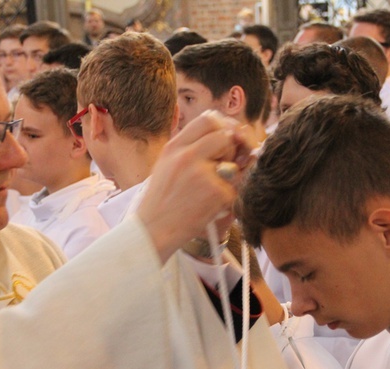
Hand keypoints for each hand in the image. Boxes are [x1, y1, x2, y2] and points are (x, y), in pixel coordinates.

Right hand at [137, 111, 256, 262]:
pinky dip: (229, 195)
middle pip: (226, 136)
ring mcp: (203, 174)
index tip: (228, 138)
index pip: (209, 118)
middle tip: (223, 165)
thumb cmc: (162, 200)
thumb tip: (228, 134)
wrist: (153, 230)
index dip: (224, 126)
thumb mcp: (167, 164)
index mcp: (174, 146)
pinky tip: (211, 204)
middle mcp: (188, 156)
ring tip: (212, 188)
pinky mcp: (217, 194)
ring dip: (231, 173)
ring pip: (234, 161)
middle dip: (231, 149)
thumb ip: (191, 147)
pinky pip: (236, 186)